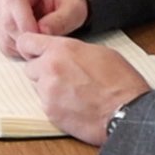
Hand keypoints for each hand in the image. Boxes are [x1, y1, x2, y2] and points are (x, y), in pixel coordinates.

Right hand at [0, 0, 88, 58]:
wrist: (58, 6)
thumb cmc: (65, 2)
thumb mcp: (74, 9)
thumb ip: (61, 19)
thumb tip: (42, 31)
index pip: (14, 0)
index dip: (25, 22)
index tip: (40, 36)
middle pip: (7, 20)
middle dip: (27, 37)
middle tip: (45, 43)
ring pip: (4, 34)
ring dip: (23, 45)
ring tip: (41, 42)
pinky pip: (3, 43)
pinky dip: (18, 50)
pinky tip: (32, 44)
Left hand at [14, 32, 151, 145]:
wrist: (128, 112)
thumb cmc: (121, 82)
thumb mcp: (100, 52)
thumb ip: (72, 50)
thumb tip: (62, 52)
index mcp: (61, 49)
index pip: (26, 42)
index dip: (30, 48)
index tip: (34, 53)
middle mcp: (50, 68)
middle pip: (30, 67)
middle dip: (42, 71)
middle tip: (64, 77)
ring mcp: (48, 92)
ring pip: (38, 87)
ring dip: (49, 89)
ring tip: (74, 93)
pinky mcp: (50, 112)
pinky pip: (45, 105)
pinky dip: (56, 105)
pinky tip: (75, 106)